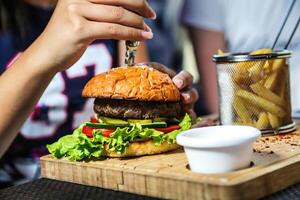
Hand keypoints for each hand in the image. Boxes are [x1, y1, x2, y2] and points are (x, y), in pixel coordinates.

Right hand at [32, 0, 155, 72]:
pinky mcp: (78, 29)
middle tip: (152, 16)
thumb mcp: (82, 15)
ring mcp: (75, 11)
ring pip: (117, 15)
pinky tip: (142, 37)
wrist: (46, 55)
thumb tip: (131, 9)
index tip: (147, 6)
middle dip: (140, 6)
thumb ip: (102, 9)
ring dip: (138, 23)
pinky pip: (113, 30)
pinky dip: (131, 34)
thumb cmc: (67, 37)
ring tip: (148, 31)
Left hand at [139, 62, 198, 117]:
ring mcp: (182, 104)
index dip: (183, 79)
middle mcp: (182, 91)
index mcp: (175, 79)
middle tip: (183, 97)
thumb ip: (142, 69)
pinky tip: (186, 119)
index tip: (177, 83)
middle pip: (192, 91)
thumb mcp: (144, 73)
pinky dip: (188, 118)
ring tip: (185, 109)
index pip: (186, 77)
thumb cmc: (145, 80)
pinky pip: (187, 117)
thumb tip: (132, 66)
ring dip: (189, 106)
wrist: (140, 93)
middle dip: (189, 94)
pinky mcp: (179, 115)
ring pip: (191, 104)